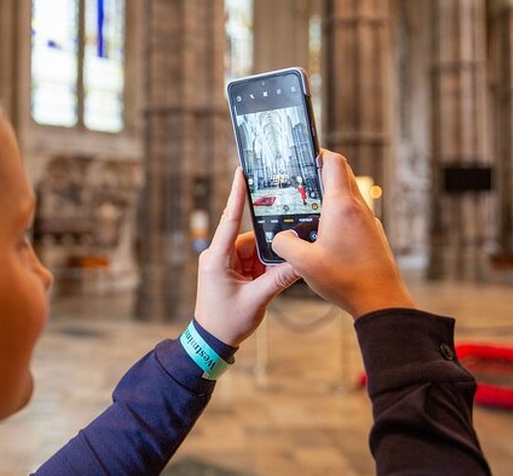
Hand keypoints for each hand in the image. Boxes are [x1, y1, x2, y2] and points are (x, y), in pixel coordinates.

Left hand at [193, 168, 299, 346]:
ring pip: (256, 250)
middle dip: (270, 245)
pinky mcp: (232, 270)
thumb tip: (301, 261)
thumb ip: (279, 279)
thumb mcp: (257, 299)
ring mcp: (225, 262)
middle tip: (289, 246)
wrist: (211, 340)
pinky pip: (254, 261)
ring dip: (269, 261)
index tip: (240, 171)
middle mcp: (219, 255)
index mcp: (217, 257)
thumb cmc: (226, 321)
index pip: (229, 218)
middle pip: (251, 237)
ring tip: (278, 274)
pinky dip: (266, 268)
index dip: (237, 194)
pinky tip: (277, 274)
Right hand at [271, 150, 415, 318]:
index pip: (333, 162)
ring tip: (309, 211)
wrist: (381, 300)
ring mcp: (369, 222)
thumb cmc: (346, 280)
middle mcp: (358, 209)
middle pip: (342, 175)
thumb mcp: (303, 263)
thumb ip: (284, 245)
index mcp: (341, 207)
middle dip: (321, 173)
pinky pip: (354, 215)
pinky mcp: (373, 236)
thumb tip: (279, 237)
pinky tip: (326, 235)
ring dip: (330, 196)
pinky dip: (339, 215)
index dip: (318, 154)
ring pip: (349, 196)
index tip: (304, 156)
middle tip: (302, 182)